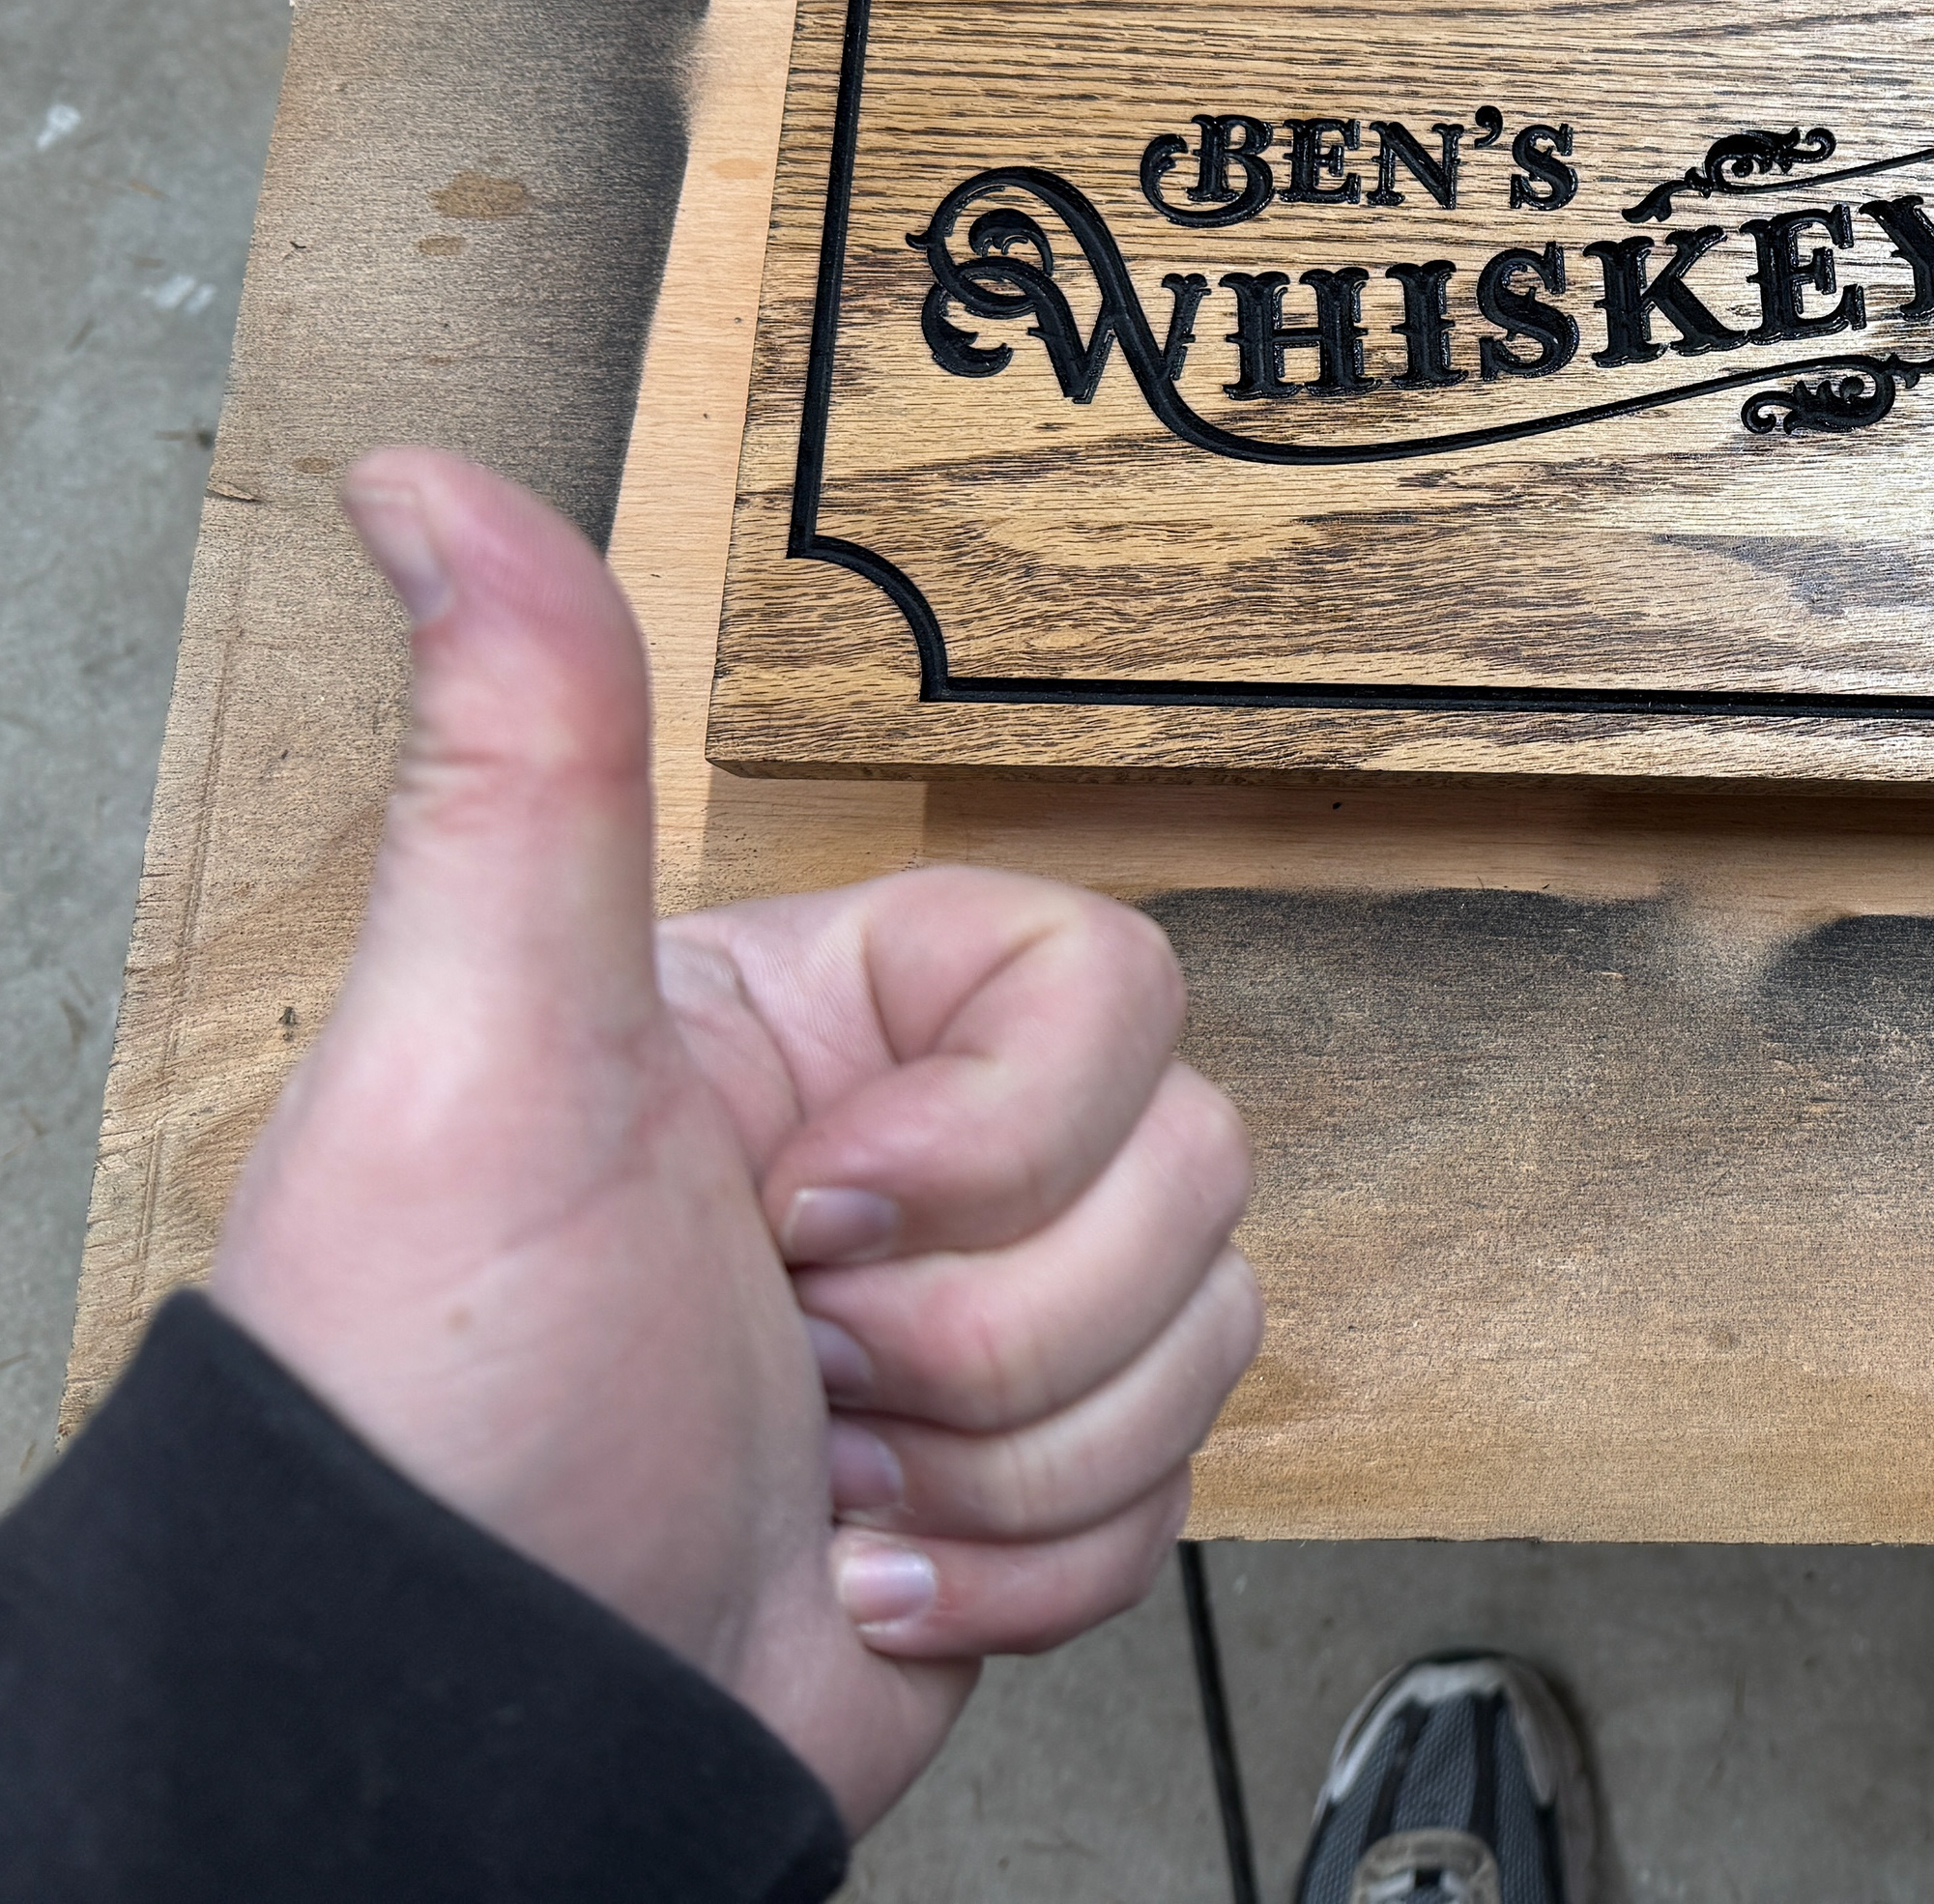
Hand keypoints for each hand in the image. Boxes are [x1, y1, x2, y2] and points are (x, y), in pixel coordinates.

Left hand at [208, 451, 1258, 1830]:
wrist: (464, 1751)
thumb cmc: (444, 1415)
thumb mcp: (472, 1054)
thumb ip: (522, 756)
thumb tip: (425, 480)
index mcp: (823, 1025)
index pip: (1105, 979)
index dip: (1003, 1124)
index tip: (815, 1214)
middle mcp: (914, 1160)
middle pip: (1188, 1159)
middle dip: (996, 1322)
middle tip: (802, 1365)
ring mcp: (979, 1332)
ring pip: (1209, 1326)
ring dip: (1009, 1458)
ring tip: (821, 1490)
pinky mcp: (1022, 1496)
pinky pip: (1173, 1495)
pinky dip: (1025, 1571)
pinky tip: (859, 1584)